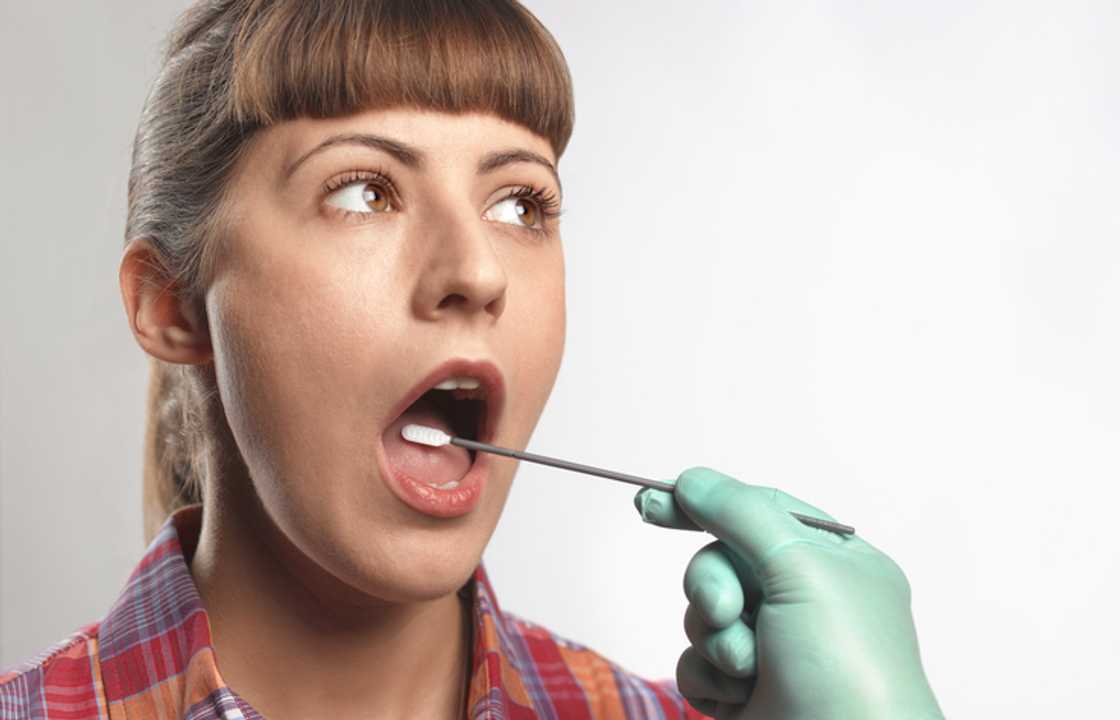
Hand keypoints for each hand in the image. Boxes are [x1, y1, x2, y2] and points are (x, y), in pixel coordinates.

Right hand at [634, 467, 943, 719]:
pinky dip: (709, 677)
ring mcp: (773, 649)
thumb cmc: (845, 668)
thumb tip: (691, 480)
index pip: (760, 510)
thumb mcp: (801, 568)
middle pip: (721, 562)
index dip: (704, 503)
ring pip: (702, 614)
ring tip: (749, 667)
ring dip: (716, 638)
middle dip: (713, 587)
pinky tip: (739, 695)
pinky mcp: (744, 690)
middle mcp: (805, 601)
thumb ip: (740, 512)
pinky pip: (695, 662)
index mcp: (836, 562)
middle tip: (728, 613)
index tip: (650, 503)